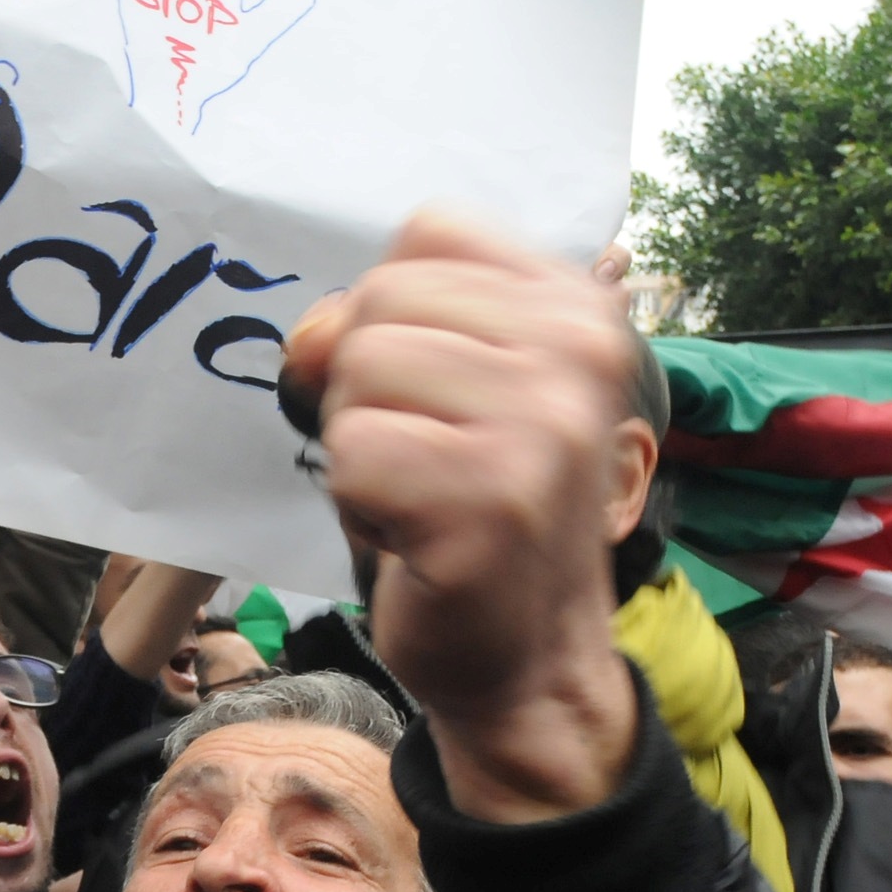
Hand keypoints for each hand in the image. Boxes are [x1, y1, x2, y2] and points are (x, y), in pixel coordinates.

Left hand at [279, 209, 640, 821]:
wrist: (530, 659)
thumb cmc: (475, 513)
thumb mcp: (436, 389)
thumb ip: (369, 329)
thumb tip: (311, 336)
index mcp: (580, 308)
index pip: (427, 232)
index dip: (395, 313)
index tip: (440, 392)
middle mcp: (577, 355)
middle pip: (380, 301)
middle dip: (371, 389)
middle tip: (430, 462)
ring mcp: (541, 429)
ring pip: (357, 373)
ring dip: (363, 449)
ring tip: (423, 499)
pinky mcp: (489, 504)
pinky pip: (351, 454)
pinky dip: (357, 504)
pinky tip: (414, 539)